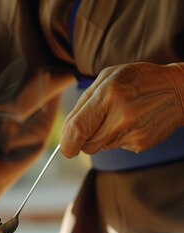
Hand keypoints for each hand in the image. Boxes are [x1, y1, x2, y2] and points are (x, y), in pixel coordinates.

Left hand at [60, 62, 183, 156]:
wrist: (179, 90)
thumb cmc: (138, 80)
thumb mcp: (108, 77)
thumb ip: (84, 102)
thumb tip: (68, 130)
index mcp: (109, 95)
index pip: (77, 129)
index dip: (67, 143)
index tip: (66, 146)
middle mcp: (121, 116)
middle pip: (86, 144)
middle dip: (83, 139)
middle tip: (93, 125)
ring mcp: (133, 132)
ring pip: (99, 147)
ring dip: (100, 137)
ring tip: (116, 118)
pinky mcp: (141, 144)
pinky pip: (116, 147)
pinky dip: (117, 138)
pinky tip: (131, 123)